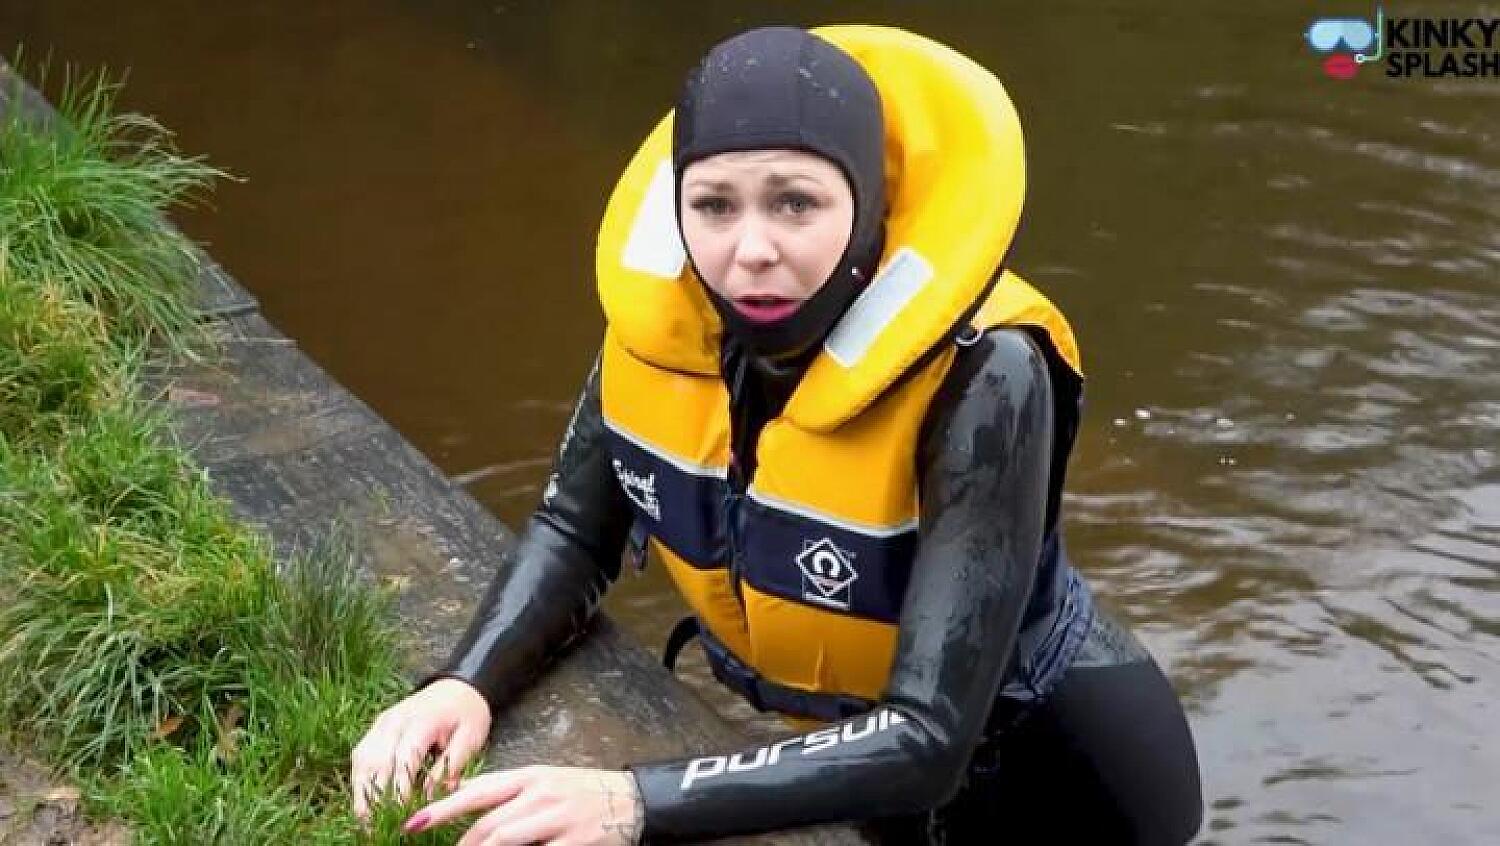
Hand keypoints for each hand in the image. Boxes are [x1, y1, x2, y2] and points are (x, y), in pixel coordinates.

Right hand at [350, 677, 492, 818]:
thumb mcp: (470, 739)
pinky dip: (360, 780)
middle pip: (375, 762)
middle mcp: (395, 720)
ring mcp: (382, 723)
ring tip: (364, 820)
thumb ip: (451, 767)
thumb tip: (432, 796)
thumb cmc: (467, 713)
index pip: (404, 759)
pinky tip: (363, 801)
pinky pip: (362, 756)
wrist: (459, 687)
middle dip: (372, 797)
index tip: (399, 814)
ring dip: (360, 791)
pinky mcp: (376, 729)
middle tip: (372, 827)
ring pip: (362, 760)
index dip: (399, 789)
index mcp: (422, 721)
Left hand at [403, 766, 643, 845]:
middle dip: (458, 845)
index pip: (479, 791)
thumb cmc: (580, 792)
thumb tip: (461, 798)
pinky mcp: (574, 843)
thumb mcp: (543, 781)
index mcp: (531, 777)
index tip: (414, 822)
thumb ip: (508, 792)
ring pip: (506, 841)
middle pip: (489, 824)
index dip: (444, 807)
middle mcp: (542, 795)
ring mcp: (559, 820)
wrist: (632, 801)